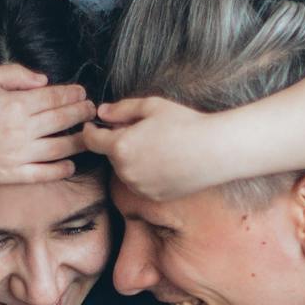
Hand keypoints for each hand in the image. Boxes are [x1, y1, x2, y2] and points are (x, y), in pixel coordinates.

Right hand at [0, 65, 89, 216]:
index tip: (82, 93)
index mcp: (15, 103)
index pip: (55, 97)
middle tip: (92, 110)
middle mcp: (20, 130)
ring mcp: (16, 154)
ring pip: (59, 148)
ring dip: (79, 141)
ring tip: (90, 135)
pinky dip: (60, 170)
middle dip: (81, 113)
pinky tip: (70, 165)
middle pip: (62, 120)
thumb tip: (44, 80)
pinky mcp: (9, 174)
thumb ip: (15, 74)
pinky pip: (43, 174)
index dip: (73, 94)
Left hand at [81, 96, 233, 200]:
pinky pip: (140, 184)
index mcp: (120, 147)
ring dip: (131, 159)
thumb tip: (102, 113)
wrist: (215, 151)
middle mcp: (125, 171)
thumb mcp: (151, 107)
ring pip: (125, 170)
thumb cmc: (185, 124)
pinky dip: (146, 173)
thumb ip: (121, 109)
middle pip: (111, 155)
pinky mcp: (153, 197)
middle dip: (117, 143)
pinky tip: (166, 161)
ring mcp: (139, 187)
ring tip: (157, 145)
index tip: (93, 125)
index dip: (89, 130)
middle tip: (140, 130)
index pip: (91, 140)